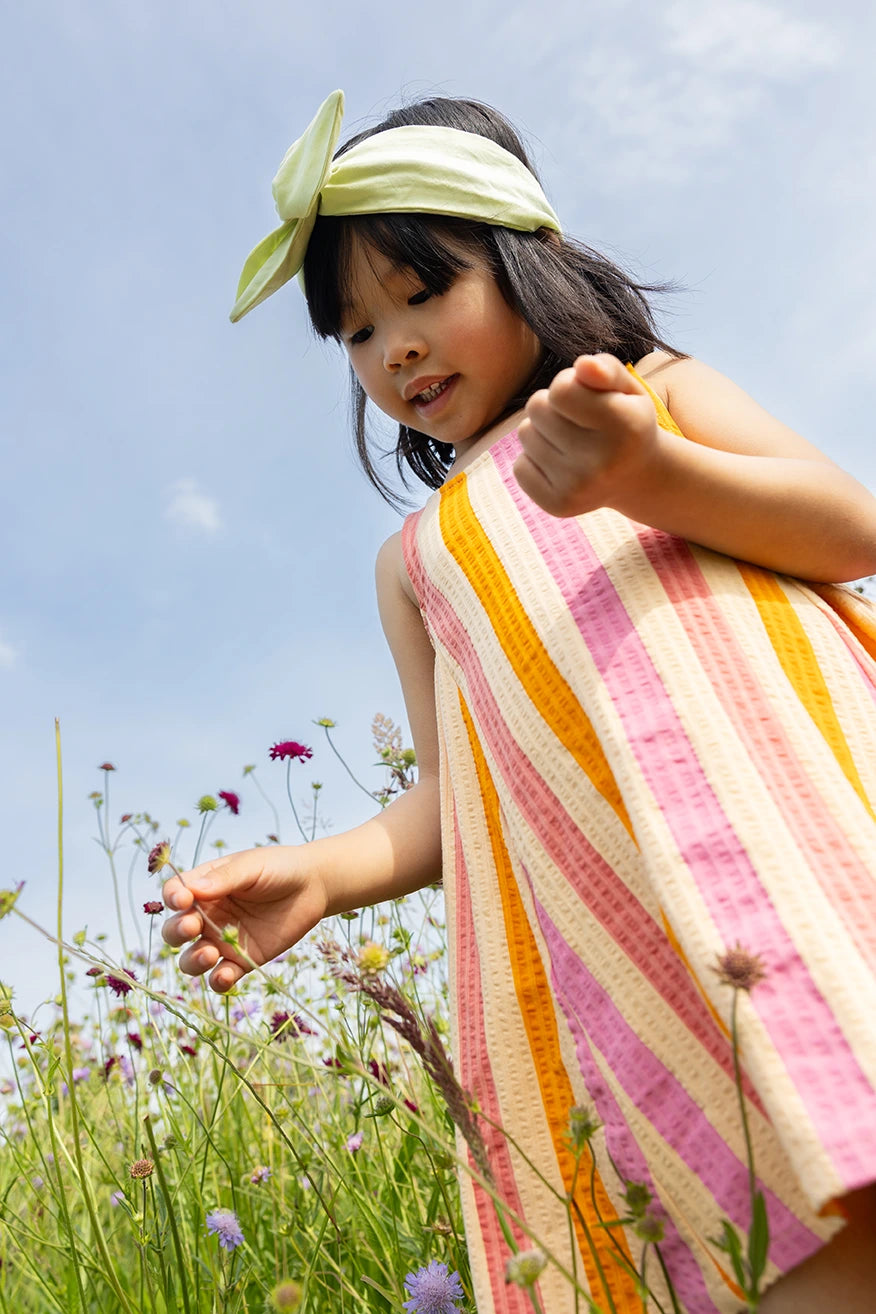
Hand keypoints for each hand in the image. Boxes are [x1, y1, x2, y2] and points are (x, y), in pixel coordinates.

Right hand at [162, 847, 326, 992]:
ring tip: (209, 953)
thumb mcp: (252, 866)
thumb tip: (193, 890)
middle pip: (174, 931)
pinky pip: (221, 977)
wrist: (313, 886)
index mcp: (204, 886)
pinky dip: (218, 982)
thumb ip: (224, 878)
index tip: (184, 900)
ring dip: (193, 961)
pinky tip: (225, 976)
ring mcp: (222, 940)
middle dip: (177, 932)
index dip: (173, 899)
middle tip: (192, 927)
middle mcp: (207, 915)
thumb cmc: (279, 868)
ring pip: (192, 959)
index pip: (175, 894)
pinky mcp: (242, 960)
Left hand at [514, 354, 659, 516]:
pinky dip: (535, 460)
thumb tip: (583, 365)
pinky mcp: (558, 505)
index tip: (585, 396)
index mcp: (626, 426)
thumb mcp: (627, 389)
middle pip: (537, 408)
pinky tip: (562, 465)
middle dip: (552, 406)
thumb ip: (607, 368)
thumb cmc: (626, 421)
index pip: (561, 389)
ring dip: (542, 431)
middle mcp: (603, 462)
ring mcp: (578, 488)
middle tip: (578, 421)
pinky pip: (519, 466)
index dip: (567, 384)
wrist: (637, 478)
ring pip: (525, 434)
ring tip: (572, 441)